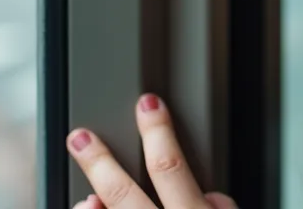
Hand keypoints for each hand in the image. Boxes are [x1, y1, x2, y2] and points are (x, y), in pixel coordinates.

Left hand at [67, 93, 236, 208]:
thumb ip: (221, 207)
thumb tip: (210, 194)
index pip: (170, 167)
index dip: (157, 131)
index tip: (148, 104)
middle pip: (123, 192)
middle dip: (100, 161)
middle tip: (82, 137)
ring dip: (91, 196)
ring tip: (80, 184)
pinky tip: (89, 206)